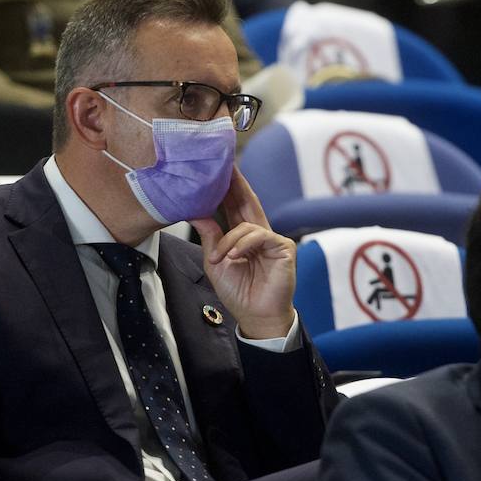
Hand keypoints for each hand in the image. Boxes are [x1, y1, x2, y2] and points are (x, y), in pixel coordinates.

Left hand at [190, 167, 295, 338]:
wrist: (255, 316)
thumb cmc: (238, 292)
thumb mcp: (215, 262)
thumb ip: (210, 236)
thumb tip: (197, 212)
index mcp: (243, 236)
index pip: (234, 205)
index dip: (227, 187)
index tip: (216, 169)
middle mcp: (259, 233)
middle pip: (247, 202)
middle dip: (236, 184)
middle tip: (225, 164)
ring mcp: (273, 240)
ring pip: (247, 225)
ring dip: (229, 241)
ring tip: (220, 259)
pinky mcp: (283, 248)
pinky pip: (259, 236)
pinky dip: (243, 245)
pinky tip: (234, 257)